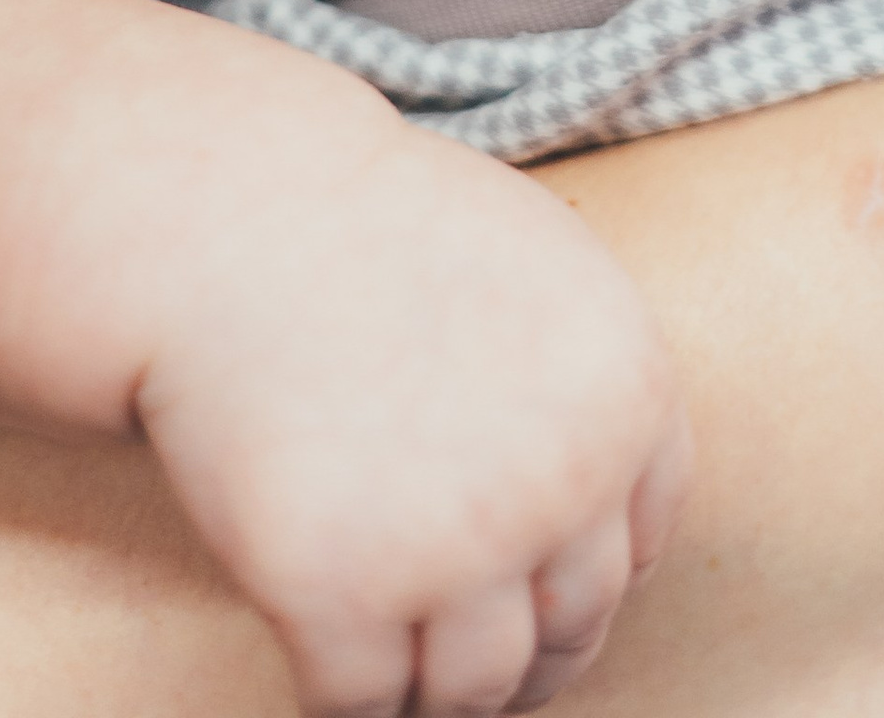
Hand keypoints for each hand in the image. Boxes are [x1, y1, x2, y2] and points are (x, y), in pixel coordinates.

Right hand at [136, 107, 692, 717]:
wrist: (241, 214)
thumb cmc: (378, 228)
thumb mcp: (543, 269)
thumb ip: (590, 390)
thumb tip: (595, 518)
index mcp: (627, 395)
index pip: (642, 549)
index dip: (584, 584)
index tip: (540, 602)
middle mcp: (564, 481)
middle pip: (569, 628)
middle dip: (524, 655)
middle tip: (469, 663)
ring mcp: (456, 545)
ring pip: (477, 688)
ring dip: (440, 696)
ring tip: (402, 677)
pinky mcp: (339, 592)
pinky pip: (362, 702)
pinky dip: (347, 702)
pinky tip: (323, 664)